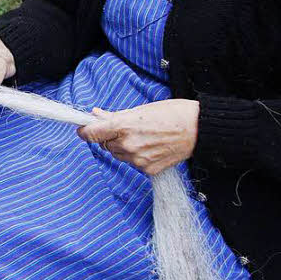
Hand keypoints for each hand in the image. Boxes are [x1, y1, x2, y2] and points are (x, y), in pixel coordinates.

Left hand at [77, 99, 199, 175]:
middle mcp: (127, 145)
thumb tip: (96, 115)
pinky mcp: (148, 170)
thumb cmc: (171, 114)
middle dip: (110, 138)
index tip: (83, 129)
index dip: (84, 131)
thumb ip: (115, 116)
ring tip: (143, 137)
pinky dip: (137, 156)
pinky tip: (151, 147)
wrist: (197, 130)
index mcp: (123, 126)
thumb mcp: (140, 110)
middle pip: (105, 145)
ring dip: (123, 147)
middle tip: (126, 129)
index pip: (91, 134)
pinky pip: (134, 163)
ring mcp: (137, 159)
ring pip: (119, 155)